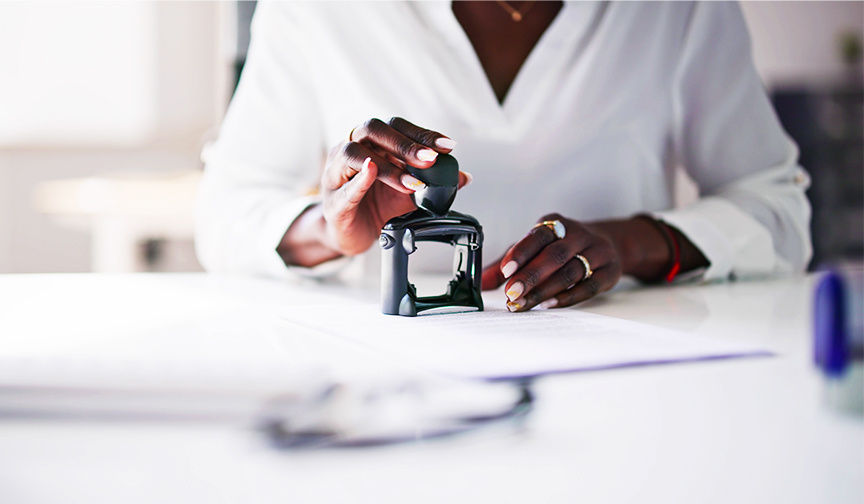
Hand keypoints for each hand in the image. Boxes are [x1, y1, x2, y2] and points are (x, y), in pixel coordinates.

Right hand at [320, 117, 468, 255]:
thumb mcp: (409, 193)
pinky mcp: (332, 202)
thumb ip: (433, 183)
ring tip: (412, 182)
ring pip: (354, 155)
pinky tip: (372, 173)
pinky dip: (359, 180)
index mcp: (371, 143)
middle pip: (373, 131)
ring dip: (387, 167)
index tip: (447, 146)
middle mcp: (350, 150)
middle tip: (430, 160)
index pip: (396, 127)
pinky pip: (343, 188)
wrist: (351, 234)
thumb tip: (464, 177)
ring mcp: (336, 174)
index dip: (422, 134)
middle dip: (405, 144)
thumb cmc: (375, 206)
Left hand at [481, 214, 623, 310]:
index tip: (506, 270)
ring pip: (571, 272)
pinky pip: (589, 286)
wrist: (610, 243)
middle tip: (512, 293)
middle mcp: (578, 235)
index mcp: (556, 224)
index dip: (521, 252)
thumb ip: (508, 263)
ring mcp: (598, 252)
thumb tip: (481, 282)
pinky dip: (568, 296)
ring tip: (524, 304)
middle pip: (554, 255)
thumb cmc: (564, 246)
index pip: (538, 236)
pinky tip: (550, 304)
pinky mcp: (610, 272)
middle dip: (531, 276)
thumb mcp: (536, 247)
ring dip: (545, 290)